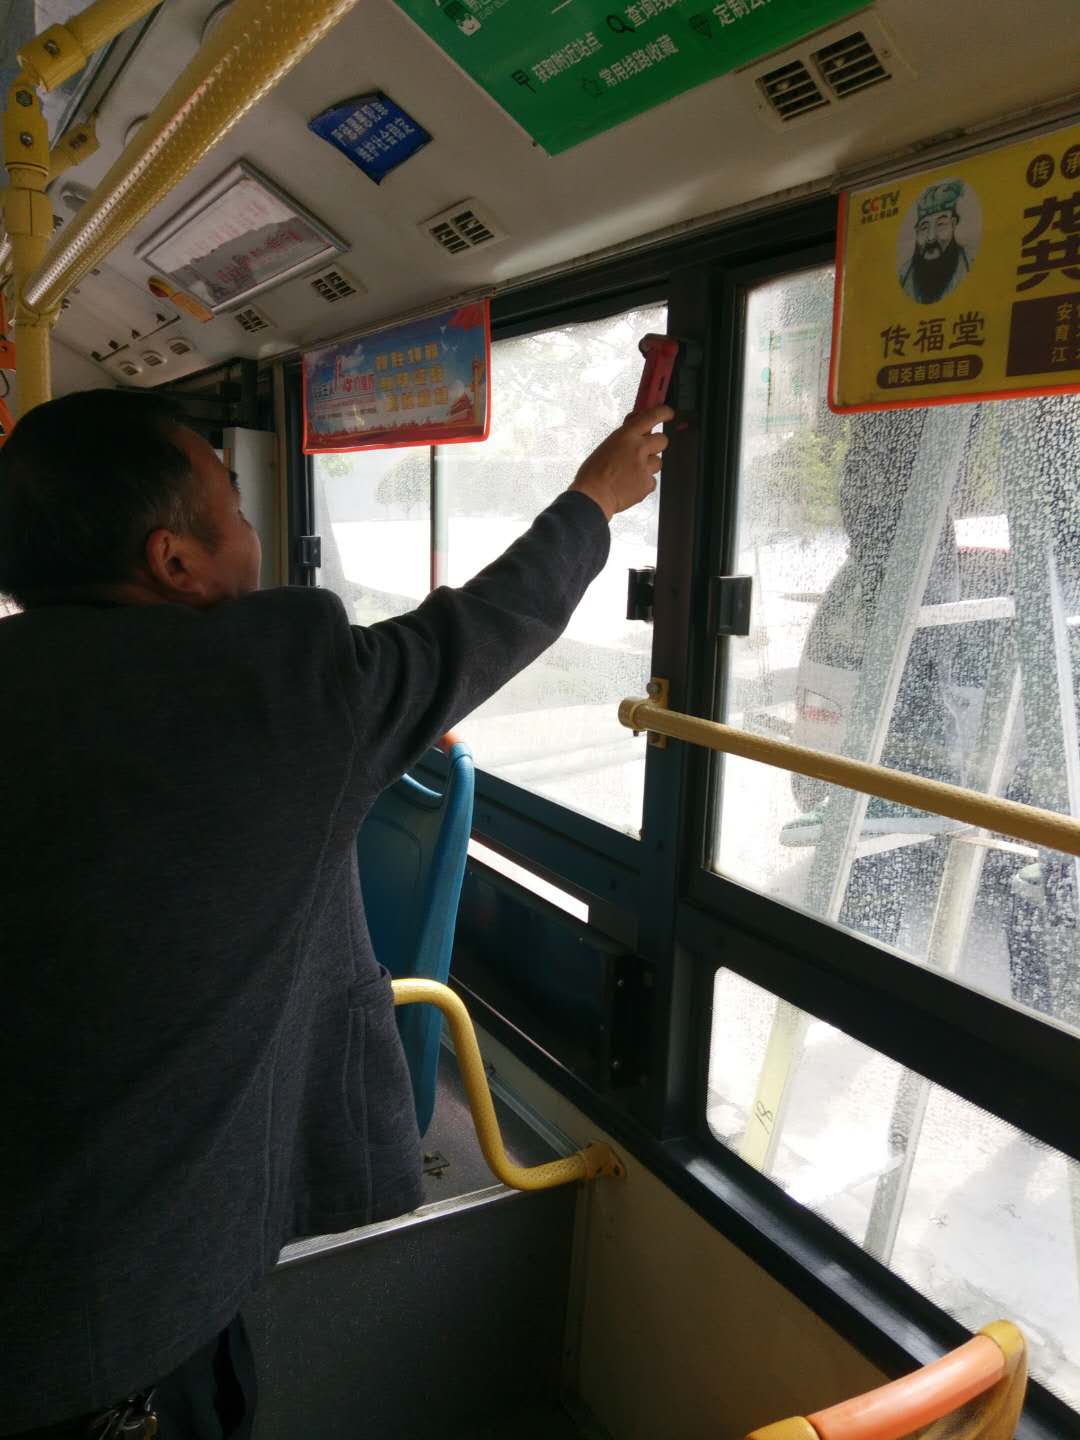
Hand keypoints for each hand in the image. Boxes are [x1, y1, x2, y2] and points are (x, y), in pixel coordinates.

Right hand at [570, 405, 672, 521]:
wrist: (593, 496)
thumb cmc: (593, 472)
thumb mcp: (607, 446)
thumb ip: (625, 437)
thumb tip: (637, 430)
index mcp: (626, 435)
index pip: (652, 416)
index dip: (663, 413)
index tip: (668, 413)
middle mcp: (639, 448)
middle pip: (662, 440)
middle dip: (656, 445)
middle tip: (646, 452)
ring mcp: (645, 466)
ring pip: (658, 462)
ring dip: (649, 466)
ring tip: (632, 473)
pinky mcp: (647, 483)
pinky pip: (652, 480)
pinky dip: (644, 483)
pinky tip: (631, 485)